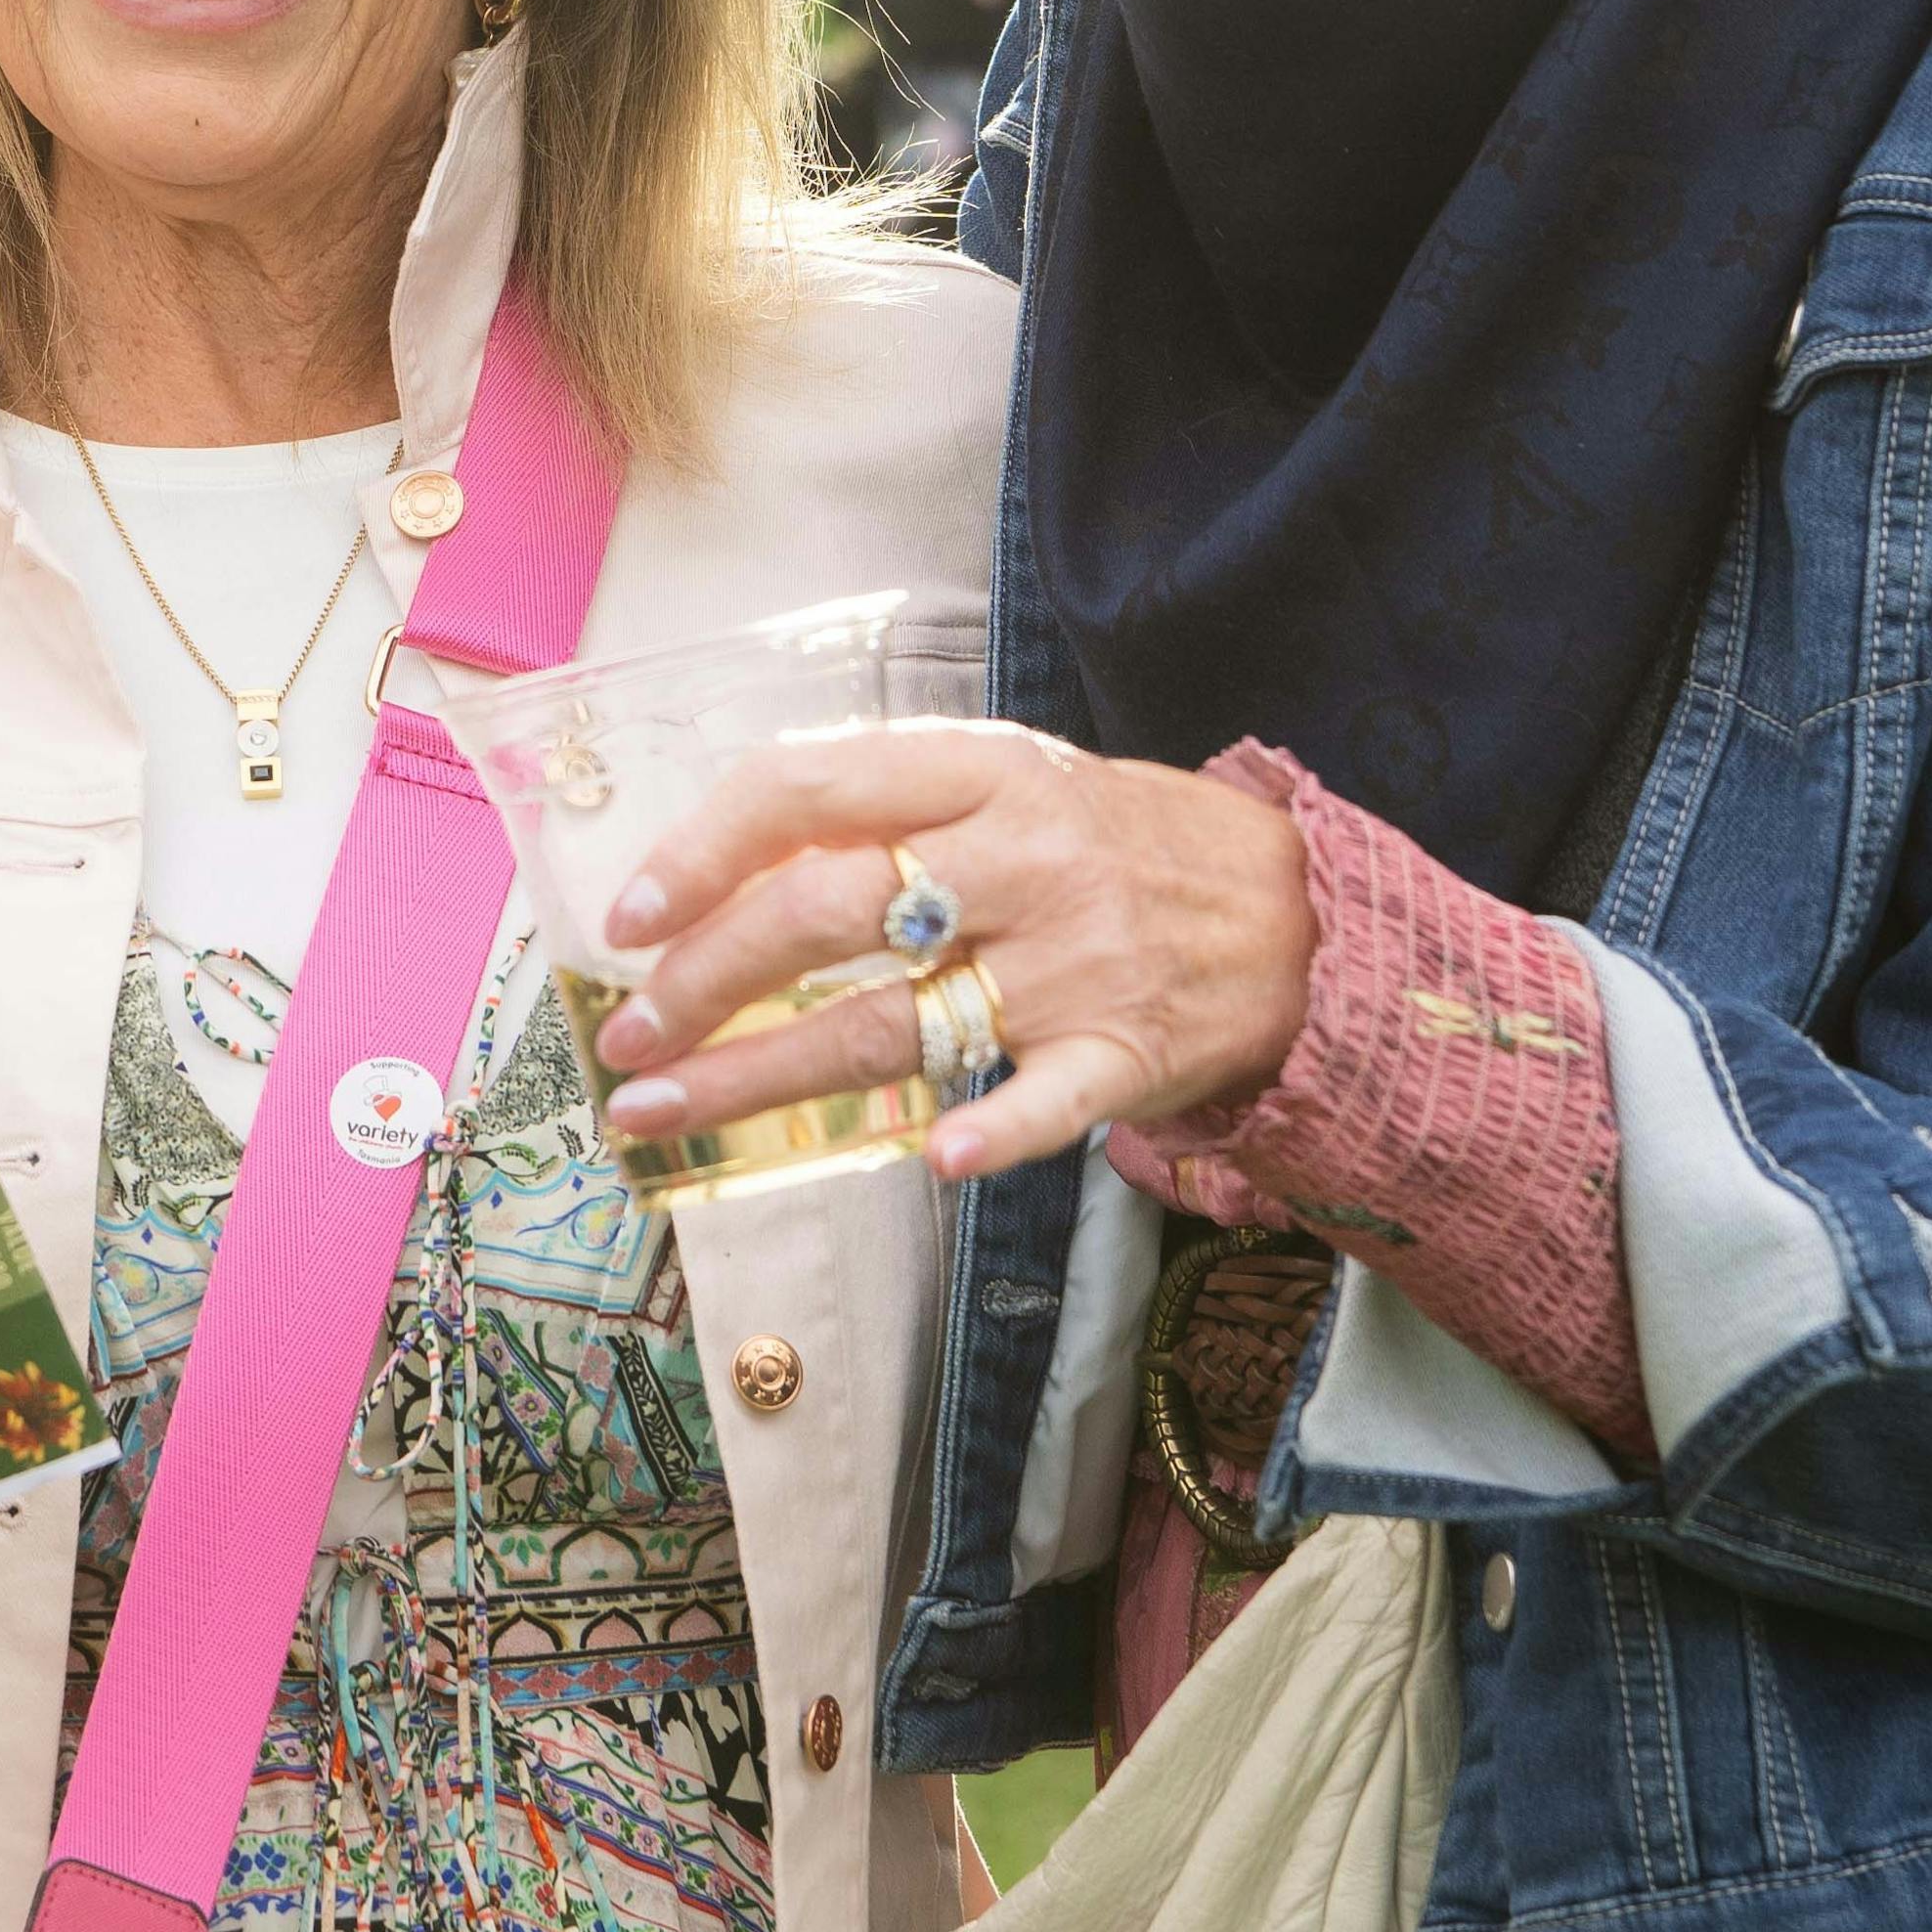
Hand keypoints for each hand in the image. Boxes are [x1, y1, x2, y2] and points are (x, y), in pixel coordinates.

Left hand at [588, 720, 1314, 1186]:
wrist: (1304, 915)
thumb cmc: (1124, 844)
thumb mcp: (1014, 781)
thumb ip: (891, 811)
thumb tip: (724, 869)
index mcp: (983, 771)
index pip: (809, 789)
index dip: (702, 851)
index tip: (629, 917)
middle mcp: (1022, 859)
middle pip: (825, 911)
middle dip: (701, 980)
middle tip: (627, 1043)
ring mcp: (1077, 960)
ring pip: (890, 1023)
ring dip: (761, 1077)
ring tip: (665, 1116)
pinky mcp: (1128, 1052)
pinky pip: (1050, 1098)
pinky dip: (996, 1131)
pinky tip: (934, 1159)